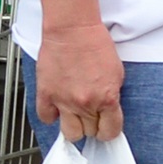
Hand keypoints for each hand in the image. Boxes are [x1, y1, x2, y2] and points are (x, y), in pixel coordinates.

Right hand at [35, 20, 124, 140]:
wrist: (72, 30)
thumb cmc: (95, 45)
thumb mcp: (117, 74)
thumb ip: (111, 96)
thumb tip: (107, 111)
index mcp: (107, 98)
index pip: (111, 131)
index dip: (109, 131)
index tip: (107, 128)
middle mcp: (85, 103)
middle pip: (90, 133)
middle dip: (93, 126)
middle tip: (91, 115)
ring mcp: (63, 101)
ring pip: (69, 133)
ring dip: (74, 126)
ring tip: (75, 115)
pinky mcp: (45, 94)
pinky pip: (46, 118)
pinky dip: (51, 115)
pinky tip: (57, 107)